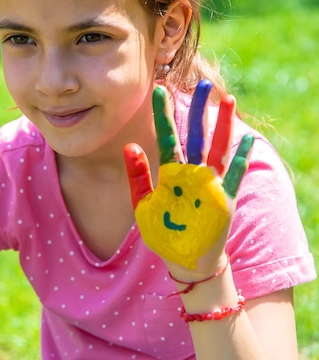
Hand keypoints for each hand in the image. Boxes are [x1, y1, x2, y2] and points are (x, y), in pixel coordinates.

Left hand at [123, 80, 253, 273]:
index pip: (166, 138)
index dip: (163, 115)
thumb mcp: (143, 203)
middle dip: (198, 109)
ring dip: (222, 124)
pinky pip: (235, 173)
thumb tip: (130, 145)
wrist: (183, 259)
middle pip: (195, 135)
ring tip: (226, 99)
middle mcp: (191, 173)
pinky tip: (248, 138)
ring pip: (217, 147)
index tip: (159, 91)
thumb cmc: (162, 230)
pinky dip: (241, 157)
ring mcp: (210, 184)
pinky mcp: (224, 198)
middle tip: (201, 83)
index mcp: (169, 173)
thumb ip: (137, 175)